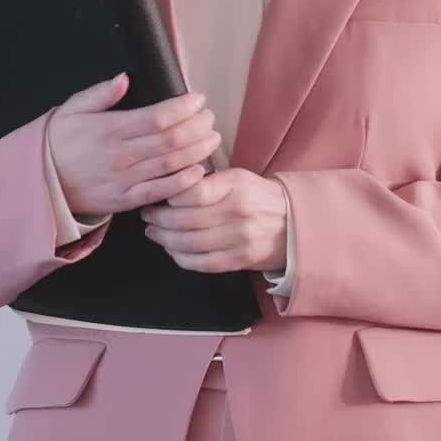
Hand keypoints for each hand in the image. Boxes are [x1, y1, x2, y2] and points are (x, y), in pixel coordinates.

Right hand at [46, 74, 221, 212]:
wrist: (41, 182)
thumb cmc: (60, 141)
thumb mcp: (72, 109)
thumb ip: (100, 94)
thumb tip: (124, 78)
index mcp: (109, 129)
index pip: (156, 118)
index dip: (183, 108)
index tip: (198, 100)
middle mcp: (119, 155)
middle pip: (170, 141)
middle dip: (197, 127)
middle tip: (210, 118)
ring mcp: (123, 180)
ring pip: (170, 165)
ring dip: (197, 151)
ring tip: (212, 139)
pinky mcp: (124, 201)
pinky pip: (159, 192)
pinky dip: (182, 183)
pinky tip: (199, 172)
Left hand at [141, 168, 288, 274]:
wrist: (293, 224)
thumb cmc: (257, 197)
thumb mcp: (238, 178)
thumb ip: (207, 181)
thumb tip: (169, 187)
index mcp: (236, 186)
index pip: (193, 192)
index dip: (169, 196)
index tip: (158, 195)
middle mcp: (237, 212)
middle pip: (185, 219)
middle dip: (159, 219)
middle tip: (147, 216)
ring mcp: (239, 239)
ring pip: (189, 243)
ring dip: (165, 239)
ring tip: (154, 232)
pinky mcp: (239, 260)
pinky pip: (201, 263)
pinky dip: (181, 257)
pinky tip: (172, 250)